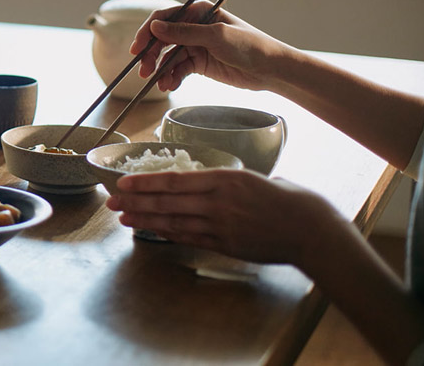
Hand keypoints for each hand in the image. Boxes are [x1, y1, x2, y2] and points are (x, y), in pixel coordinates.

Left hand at [105, 169, 338, 264]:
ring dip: (145, 220)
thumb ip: (229, 181)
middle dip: (135, 202)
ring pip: (173, 221)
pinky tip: (151, 230)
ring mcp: (221, 225)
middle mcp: (218, 202)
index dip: (145, 183)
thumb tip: (212, 181)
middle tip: (111, 202)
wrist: (312, 231)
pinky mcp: (226, 244)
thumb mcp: (257, 179)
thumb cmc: (290, 200)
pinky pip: (189, 237)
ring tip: (123, 218)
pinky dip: (167, 233)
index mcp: (225, 179)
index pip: (175, 180)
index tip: (123, 183)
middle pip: (167, 201)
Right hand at [130, 1, 292, 92]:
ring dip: (160, 70)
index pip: (163, 18)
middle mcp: (193, 27)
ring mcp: (195, 46)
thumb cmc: (249, 46)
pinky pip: (178, 70)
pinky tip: (170, 86)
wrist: (271, 69)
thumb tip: (154, 27)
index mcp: (197, 13)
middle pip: (162, 39)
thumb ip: (184, 33)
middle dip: (151, 55)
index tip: (137, 49)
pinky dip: (172, 78)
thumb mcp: (215, 37)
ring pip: (168, 57)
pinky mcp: (199, 63)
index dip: (147, 32)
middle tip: (143, 71)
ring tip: (158, 84)